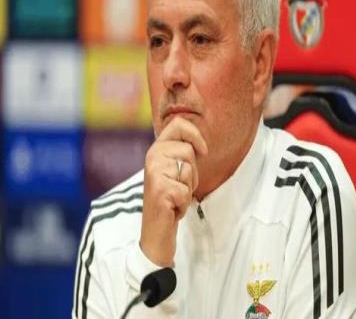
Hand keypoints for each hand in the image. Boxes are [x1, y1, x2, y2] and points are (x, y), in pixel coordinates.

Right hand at [140, 117, 207, 266]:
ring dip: (188, 188)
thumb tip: (199, 139)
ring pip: (189, 170)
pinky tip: (173, 208)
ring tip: (175, 197)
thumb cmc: (169, 199)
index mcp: (155, 149)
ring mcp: (154, 173)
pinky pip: (187, 191)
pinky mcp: (160, 190)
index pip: (178, 124)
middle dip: (192, 173)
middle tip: (178, 187)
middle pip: (188, 151)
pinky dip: (184, 204)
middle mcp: (152, 157)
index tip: (203, 152)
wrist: (155, 231)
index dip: (195, 134)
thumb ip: (181, 152)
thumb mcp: (173, 170)